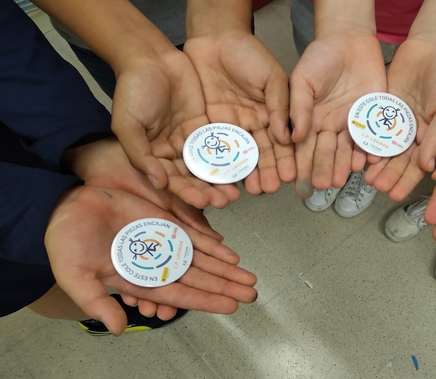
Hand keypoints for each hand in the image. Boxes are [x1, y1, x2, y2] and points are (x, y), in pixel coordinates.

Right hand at [45, 186, 257, 335]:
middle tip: (253, 293)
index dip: (207, 300)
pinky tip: (230, 253)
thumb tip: (118, 330)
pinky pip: (192, 233)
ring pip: (201, 258)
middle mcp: (156, 264)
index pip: (181, 294)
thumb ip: (97, 302)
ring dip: (226, 268)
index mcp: (140, 280)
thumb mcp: (76, 276)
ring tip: (249, 277)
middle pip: (199, 278)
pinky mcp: (162, 219)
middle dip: (226, 286)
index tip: (233, 306)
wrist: (62, 206)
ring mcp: (162, 241)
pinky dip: (212, 243)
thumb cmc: (65, 242)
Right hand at [110, 48, 239, 207]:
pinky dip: (229, 154)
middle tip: (228, 199)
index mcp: (153, 155)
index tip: (204, 201)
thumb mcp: (127, 124)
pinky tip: (243, 164)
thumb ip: (140, 155)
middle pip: (194, 176)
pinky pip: (219, 142)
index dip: (187, 192)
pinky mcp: (206, 124)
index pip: (172, 180)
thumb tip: (159, 183)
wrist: (150, 57)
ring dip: (222, 177)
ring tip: (238, 189)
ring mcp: (191, 138)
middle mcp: (173, 151)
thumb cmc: (133, 90)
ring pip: (209, 163)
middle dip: (210, 189)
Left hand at [184, 31, 294, 194]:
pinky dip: (222, 163)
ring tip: (251, 190)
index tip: (290, 176)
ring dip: (246, 173)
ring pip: (240, 156)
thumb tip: (288, 137)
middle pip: (261, 154)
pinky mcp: (211, 126)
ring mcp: (231, 127)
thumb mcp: (272, 77)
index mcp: (272, 115)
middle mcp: (253, 126)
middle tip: (269, 189)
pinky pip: (217, 148)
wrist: (214, 40)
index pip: (281, 142)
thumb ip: (280, 106)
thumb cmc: (249, 54)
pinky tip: (226, 178)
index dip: (286, 159)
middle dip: (266, 172)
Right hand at [290, 33, 385, 195]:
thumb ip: (298, 108)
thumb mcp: (302, 80)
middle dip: (324, 169)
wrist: (350, 40)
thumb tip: (293, 137)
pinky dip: (369, 149)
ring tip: (342, 179)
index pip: (304, 148)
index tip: (299, 180)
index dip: (301, 164)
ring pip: (347, 150)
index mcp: (310, 122)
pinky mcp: (372, 118)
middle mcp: (330, 128)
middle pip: (326, 153)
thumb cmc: (320, 58)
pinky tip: (367, 161)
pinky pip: (371, 138)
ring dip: (344, 165)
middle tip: (323, 185)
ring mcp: (352, 125)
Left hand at [364, 37, 435, 200]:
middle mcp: (415, 132)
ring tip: (367, 178)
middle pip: (400, 159)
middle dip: (390, 175)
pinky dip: (369, 140)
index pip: (420, 165)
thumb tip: (430, 169)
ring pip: (386, 146)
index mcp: (435, 136)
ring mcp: (398, 120)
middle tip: (378, 189)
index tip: (396, 195)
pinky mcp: (384, 106)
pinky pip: (375, 126)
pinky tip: (361, 153)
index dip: (408, 180)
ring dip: (377, 163)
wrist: (435, 44)